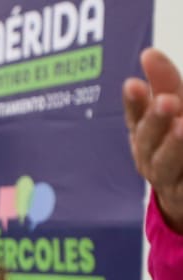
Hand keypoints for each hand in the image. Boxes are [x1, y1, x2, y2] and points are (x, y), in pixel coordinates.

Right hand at [125, 48, 182, 228]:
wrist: (180, 195)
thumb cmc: (173, 145)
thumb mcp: (171, 109)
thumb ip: (163, 82)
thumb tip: (148, 53)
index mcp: (144, 134)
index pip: (134, 115)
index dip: (134, 102)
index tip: (133, 85)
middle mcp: (149, 157)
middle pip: (148, 140)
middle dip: (155, 121)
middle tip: (167, 101)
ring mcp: (167, 179)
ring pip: (166, 163)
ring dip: (173, 146)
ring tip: (182, 127)